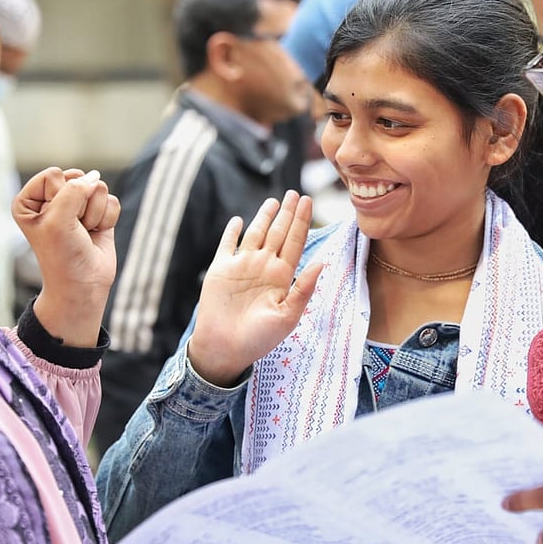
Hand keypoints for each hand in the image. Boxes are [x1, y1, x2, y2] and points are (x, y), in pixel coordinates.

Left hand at [13, 167, 119, 345]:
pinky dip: (107, 220)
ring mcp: (76, 204)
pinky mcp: (97, 212)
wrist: (83, 284)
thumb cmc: (62, 255)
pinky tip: (96, 234)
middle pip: (78, 178)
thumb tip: (96, 178)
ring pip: (98, 189)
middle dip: (81, 205)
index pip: (54, 175)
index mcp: (29, 199)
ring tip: (84, 233)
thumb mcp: (58, 220)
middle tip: (73, 230)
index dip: (60, 199)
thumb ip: (75, 190)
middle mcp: (52, 198)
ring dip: (94, 214)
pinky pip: (111, 201)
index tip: (57, 224)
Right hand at [187, 190, 322, 385]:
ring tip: (274, 201)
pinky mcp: (221, 270)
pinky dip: (232, 232)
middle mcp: (264, 267)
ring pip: (256, 234)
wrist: (226, 349)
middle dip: (287, 214)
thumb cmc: (260, 338)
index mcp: (282, 276)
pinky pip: (227, 245)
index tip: (307, 202)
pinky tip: (237, 220)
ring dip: (264, 217)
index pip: (294, 242)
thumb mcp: (288, 316)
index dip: (301, 222)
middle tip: (296, 194)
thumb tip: (321, 262)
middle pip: (278, 233)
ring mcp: (242, 266)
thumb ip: (303, 289)